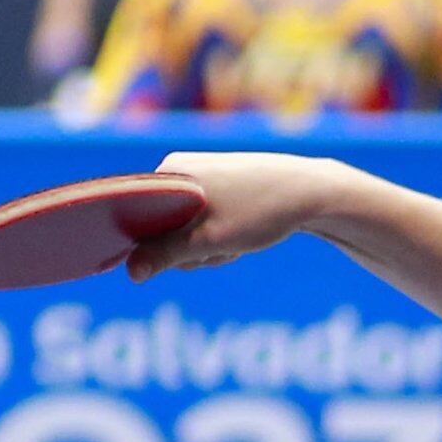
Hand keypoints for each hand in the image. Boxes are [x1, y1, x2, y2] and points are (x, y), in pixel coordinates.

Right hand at [128, 151, 340, 278]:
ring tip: (236, 240)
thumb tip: (130, 273)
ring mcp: (199, 176)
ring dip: (208, 247)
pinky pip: (205, 223)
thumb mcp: (209, 241)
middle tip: (221, 248)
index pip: (136, 220)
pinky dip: (221, 236)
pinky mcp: (218, 186)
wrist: (312, 192)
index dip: (159, 246)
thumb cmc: (258, 212)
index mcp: (166, 172)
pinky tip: (242, 234)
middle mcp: (177, 169)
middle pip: (162, 229)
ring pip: (187, 231)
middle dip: (190, 250)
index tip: (189, 254)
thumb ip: (165, 256)